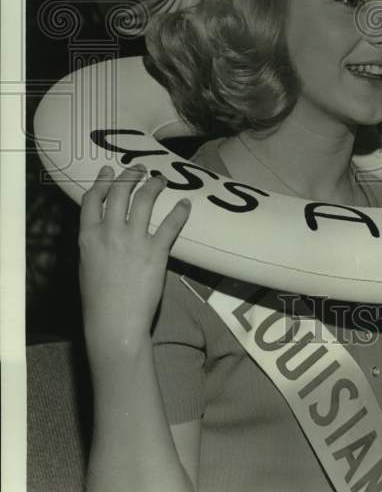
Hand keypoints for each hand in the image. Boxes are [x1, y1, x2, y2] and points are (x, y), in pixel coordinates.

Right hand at [79, 166, 191, 360]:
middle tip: (139, 168)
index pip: (92, 200)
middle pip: (118, 193)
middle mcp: (109, 233)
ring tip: (160, 179)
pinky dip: (180, 211)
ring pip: (144, 200)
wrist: (114, 323)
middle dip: (129, 176)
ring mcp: (133, 240)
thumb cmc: (98, 301)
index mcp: (88, 237)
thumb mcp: (87, 266)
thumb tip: (103, 229)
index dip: (101, 182)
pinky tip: (185, 204)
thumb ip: (94, 244)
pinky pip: (170, 224)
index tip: (107, 171)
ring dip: (153, 185)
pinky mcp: (156, 251)